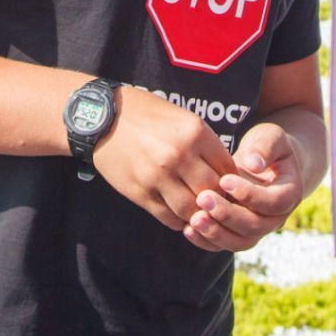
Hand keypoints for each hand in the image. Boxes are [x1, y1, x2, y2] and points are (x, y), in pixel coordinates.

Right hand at [93, 87, 236, 231]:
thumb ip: (204, 144)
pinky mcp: (140, 192)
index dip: (233, 183)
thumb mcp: (181, 119)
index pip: (228, 170)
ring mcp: (158, 176)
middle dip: (218, 202)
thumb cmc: (146, 115)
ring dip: (198, 215)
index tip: (231, 188)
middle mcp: (179, 155)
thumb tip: (226, 173)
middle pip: (213, 193)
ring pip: (191, 210)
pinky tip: (179, 214)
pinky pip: (168, 217)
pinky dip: (178, 220)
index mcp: (195, 133)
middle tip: (218, 204)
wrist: (102, 118)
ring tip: (199, 213)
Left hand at [182, 122, 305, 252]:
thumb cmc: (266, 146)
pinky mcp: (239, 234)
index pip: (273, 202)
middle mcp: (276, 218)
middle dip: (228, 215)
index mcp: (289, 194)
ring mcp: (258, 229)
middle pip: (255, 226)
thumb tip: (254, 164)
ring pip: (240, 241)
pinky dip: (207, 240)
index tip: (224, 180)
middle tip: (203, 198)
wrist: (260, 162)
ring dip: (216, 233)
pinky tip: (188, 228)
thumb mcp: (270, 137)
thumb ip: (265, 147)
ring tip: (194, 218)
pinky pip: (224, 244)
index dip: (250, 195)